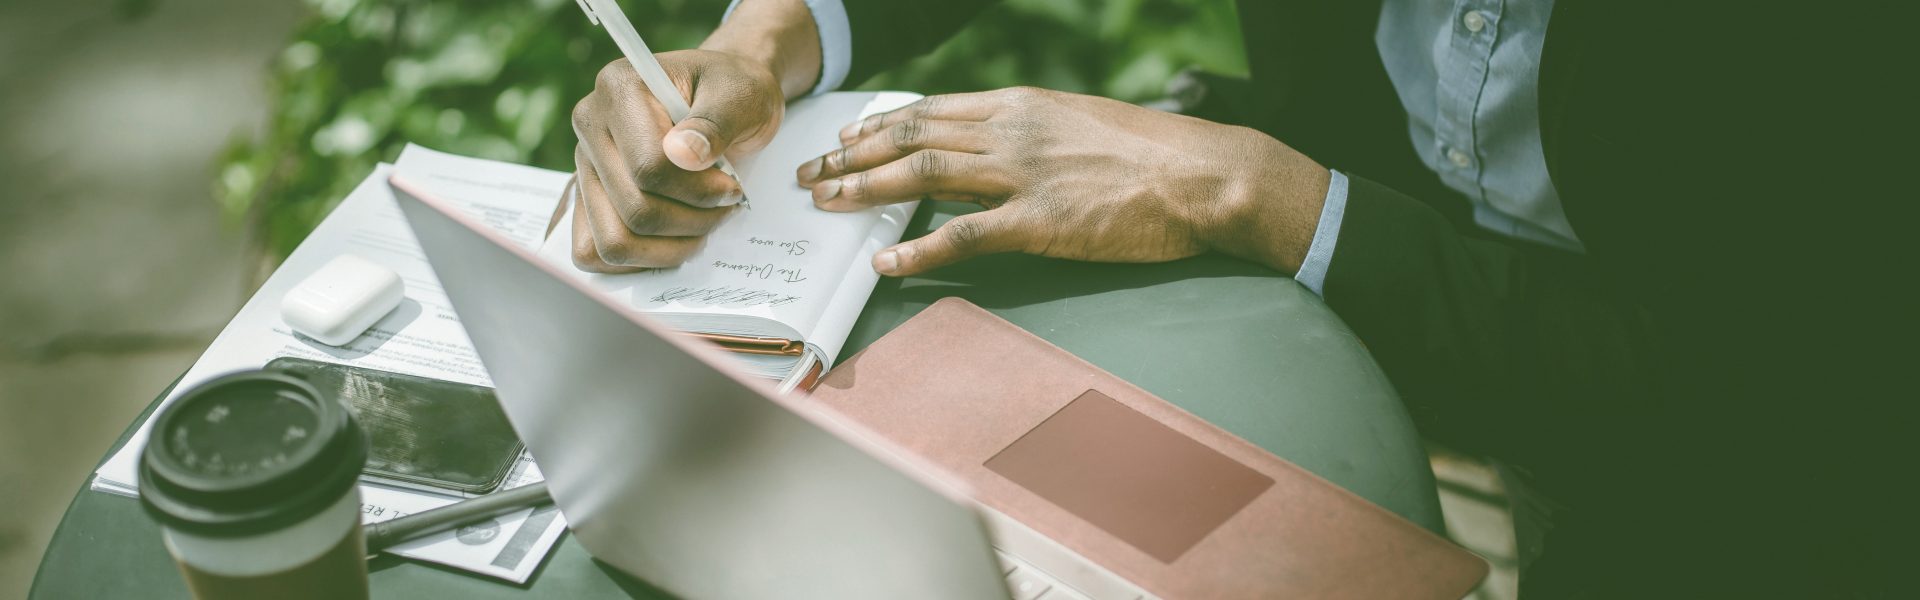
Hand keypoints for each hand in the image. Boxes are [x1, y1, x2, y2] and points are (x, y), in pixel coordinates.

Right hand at [567, 0, 819, 271]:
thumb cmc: (733, 93)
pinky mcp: (587, 197)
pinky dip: (641, 259)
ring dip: (671, 247)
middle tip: (725, 205)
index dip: (699, 190)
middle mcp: (590, 124)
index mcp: (619, 87)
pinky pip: (594, 253)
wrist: (723, 99)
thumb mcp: (740, 97)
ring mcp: (584, 164)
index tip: (732, 186)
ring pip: (614, 241)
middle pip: (634, 210)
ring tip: (704, 222)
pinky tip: (676, 238)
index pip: (648, 167)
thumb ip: (714, 123)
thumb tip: (683, 155)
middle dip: (693, 220)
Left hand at [794, 87, 1331, 276]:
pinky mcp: (1041, 222)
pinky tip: (885, 258)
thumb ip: (1027, 138)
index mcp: (1021, 106)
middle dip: (852, 155)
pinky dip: (917, 246)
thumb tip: (983, 158)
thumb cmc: (1152, 156)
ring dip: (865, 188)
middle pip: (911, 136)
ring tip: (826, 204)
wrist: (1202, 175)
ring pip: (922, 174)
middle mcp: (1011, 130)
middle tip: (812, 174)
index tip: (844, 138)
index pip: (930, 110)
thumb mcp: (1080, 127)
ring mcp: (1023, 174)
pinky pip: (963, 234)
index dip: (878, 126)